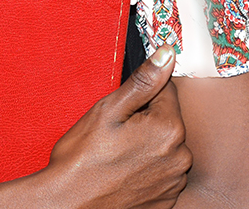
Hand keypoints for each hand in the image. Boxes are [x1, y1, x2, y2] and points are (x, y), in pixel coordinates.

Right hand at [42, 46, 191, 208]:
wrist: (68, 205)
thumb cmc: (82, 161)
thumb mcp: (108, 110)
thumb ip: (144, 81)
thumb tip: (167, 54)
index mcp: (169, 128)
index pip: (167, 91)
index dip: (141, 96)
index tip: (122, 110)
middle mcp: (180, 156)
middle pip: (167, 121)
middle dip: (146, 121)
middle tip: (115, 134)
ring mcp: (174, 181)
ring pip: (165, 147)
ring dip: (148, 146)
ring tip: (118, 156)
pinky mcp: (167, 199)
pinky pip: (163, 172)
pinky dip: (148, 169)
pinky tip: (125, 172)